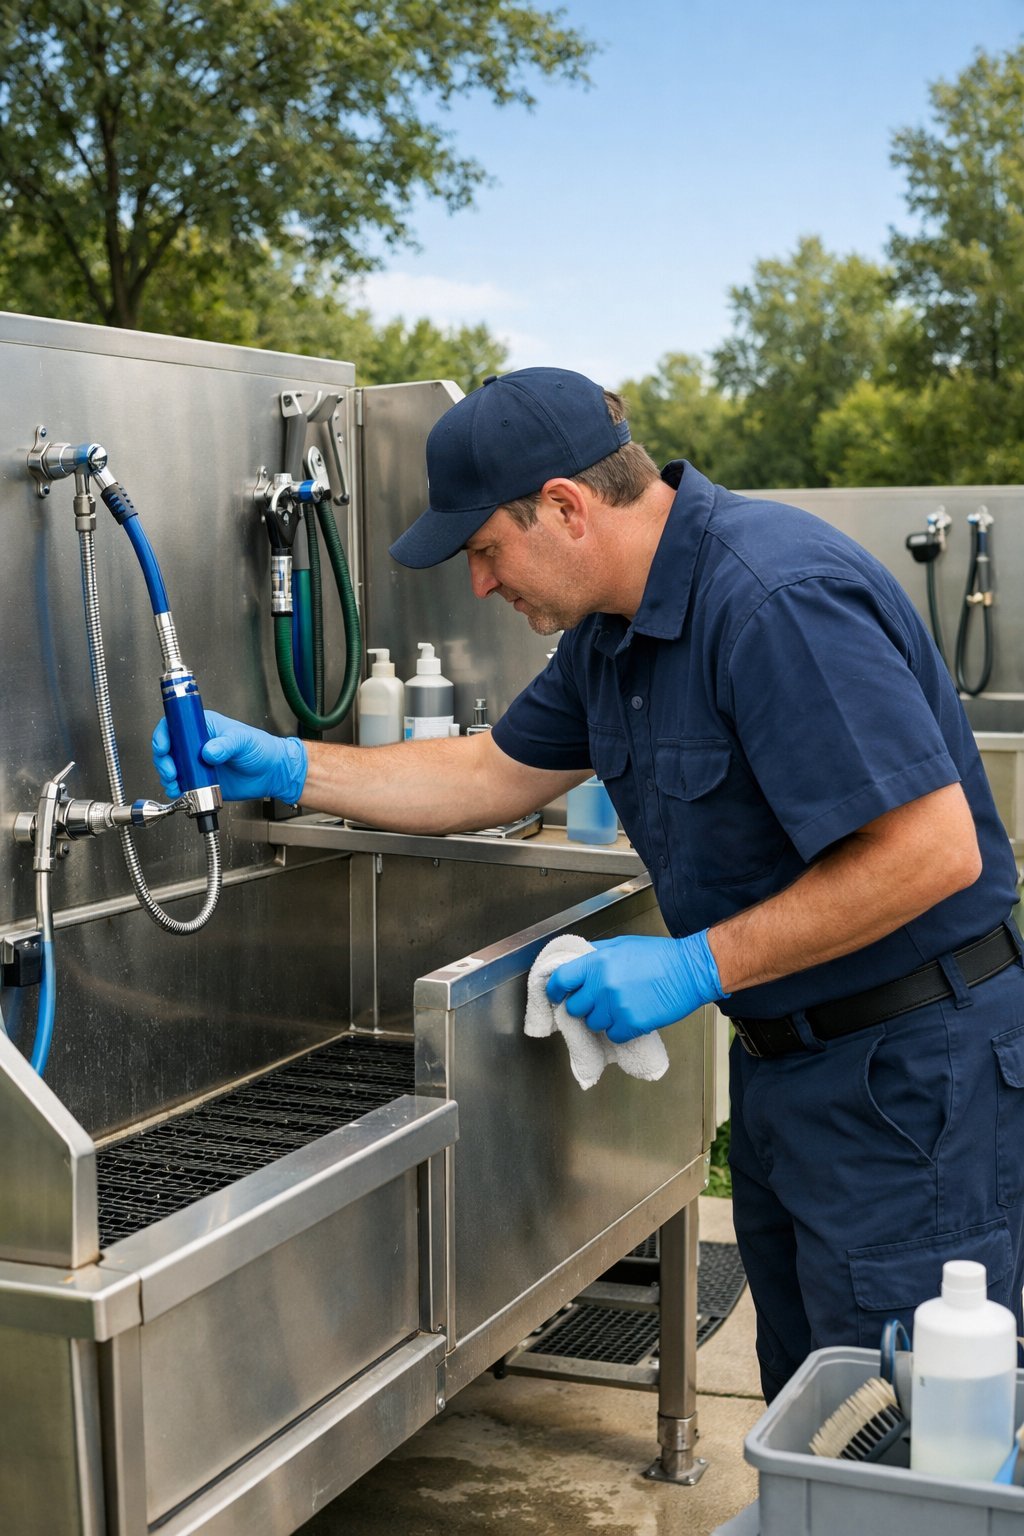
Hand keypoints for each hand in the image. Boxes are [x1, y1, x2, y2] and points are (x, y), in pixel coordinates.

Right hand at [152, 710, 307, 803]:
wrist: (270, 774)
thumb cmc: (261, 749)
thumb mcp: (244, 740)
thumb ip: (227, 744)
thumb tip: (208, 752)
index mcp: (204, 726)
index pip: (175, 724)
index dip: (164, 734)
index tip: (164, 746)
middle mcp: (196, 744)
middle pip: (168, 748)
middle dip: (163, 760)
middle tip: (172, 771)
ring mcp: (196, 763)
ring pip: (171, 767)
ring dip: (167, 776)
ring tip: (175, 783)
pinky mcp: (200, 780)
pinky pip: (181, 784)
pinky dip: (177, 789)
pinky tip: (180, 791)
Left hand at [546, 931, 726, 1044]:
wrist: (690, 970)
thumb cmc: (660, 956)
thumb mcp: (622, 945)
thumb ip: (597, 954)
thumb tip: (578, 962)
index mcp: (598, 962)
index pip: (561, 980)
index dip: (554, 990)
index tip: (555, 995)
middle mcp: (602, 985)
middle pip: (574, 1007)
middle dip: (583, 1006)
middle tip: (597, 1002)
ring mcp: (616, 1007)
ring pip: (593, 1024)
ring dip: (603, 1019)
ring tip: (620, 1007)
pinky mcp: (631, 1024)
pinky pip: (613, 1035)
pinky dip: (619, 1030)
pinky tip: (631, 1017)